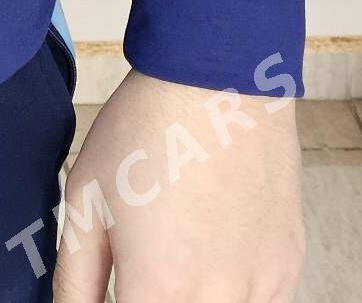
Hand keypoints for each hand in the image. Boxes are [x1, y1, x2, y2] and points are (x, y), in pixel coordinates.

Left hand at [55, 68, 303, 301]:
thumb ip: (75, 280)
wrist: (217, 81)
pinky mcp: (287, 268)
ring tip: (177, 242)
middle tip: (146, 256)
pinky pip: (256, 302)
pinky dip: (231, 289)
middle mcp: (216, 299)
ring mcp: (260, 287)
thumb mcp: (86, 201)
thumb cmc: (144, 132)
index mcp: (159, 289)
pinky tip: (212, 243)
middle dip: (156, 296)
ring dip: (192, 295)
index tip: (120, 285)